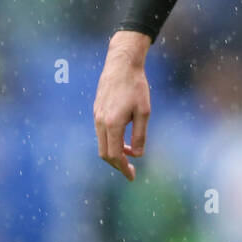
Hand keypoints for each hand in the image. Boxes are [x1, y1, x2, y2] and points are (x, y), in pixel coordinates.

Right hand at [93, 31, 151, 179]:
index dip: (123, 169)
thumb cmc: (136, 86)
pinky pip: (101, 133)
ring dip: (115, 152)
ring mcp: (96, 116)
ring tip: (130, 154)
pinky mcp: (97, 111)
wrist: (121, 64)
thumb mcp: (144, 112)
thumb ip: (140, 135)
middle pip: (105, 154)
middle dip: (118, 165)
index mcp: (113, 124)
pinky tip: (124, 140)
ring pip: (102, 144)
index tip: (132, 177)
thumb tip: (137, 155)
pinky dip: (111, 142)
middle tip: (131, 171)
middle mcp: (101, 122)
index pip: (115, 155)